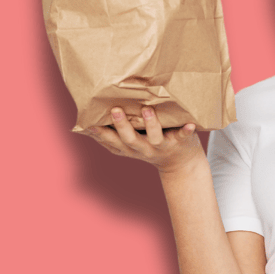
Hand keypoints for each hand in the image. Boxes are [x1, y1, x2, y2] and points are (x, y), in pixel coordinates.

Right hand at [84, 106, 204, 173]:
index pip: (112, 143)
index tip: (90, 123)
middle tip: (115, 110)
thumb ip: (115, 134)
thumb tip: (85, 123)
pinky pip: (183, 137)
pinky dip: (186, 131)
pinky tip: (190, 124)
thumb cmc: (152, 145)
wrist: (181, 164)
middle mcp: (144, 149)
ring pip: (154, 138)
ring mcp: (162, 147)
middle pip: (130, 140)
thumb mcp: (131, 143)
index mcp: (131, 148)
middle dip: (122, 126)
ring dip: (151, 124)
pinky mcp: (180, 143)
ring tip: (147, 110)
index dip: (101, 135)